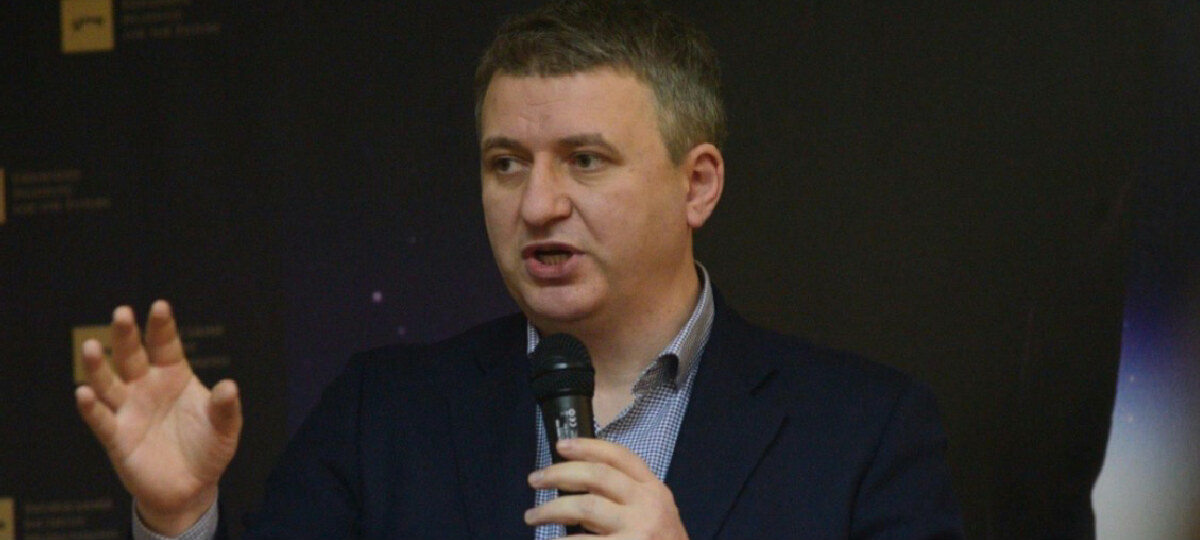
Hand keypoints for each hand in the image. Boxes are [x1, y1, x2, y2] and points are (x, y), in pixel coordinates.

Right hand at [74, 300, 242, 536]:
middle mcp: (146, 387)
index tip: (160, 306)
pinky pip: (101, 419)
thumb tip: (229, 386)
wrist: (191, 487)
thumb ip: (226, 408)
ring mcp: (129, 410)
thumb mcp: (225, 428)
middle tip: (121, 313)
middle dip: (126, 335)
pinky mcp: (117, 437)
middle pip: (132, 356)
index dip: (162, 326)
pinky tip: (83, 393)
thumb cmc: (208, 449)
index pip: (166, 345)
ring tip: (91, 347)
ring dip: (98, 366)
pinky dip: (91, 407)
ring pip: (108, 383)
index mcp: (174, 375)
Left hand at [525, 438, 688, 538]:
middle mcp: (648, 504)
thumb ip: (625, 495)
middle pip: (597, 476)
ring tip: (532, 516)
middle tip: (535, 480)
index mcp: (653, 489)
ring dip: (551, 509)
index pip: (619, 456)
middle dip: (560, 473)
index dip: (588, 446)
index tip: (561, 445)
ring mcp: (638, 529)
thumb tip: (576, 480)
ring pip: (586, 506)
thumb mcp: (654, 512)